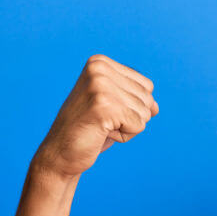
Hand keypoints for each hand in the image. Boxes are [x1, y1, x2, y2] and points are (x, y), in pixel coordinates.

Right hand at [32, 54, 158, 178]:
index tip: (105, 111)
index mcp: (100, 62)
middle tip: (102, 121)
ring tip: (101, 127)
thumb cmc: (89, 130)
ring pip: (145, 113)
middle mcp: (99, 68)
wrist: (61, 153)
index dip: (132, 106)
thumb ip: (136, 100)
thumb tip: (155, 107)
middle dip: (131, 118)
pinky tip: (101, 133)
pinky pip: (138, 125)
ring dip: (127, 127)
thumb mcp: (115, 109)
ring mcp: (100, 85)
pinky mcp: (103, 106)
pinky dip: (124, 136)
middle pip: (147, 98)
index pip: (146, 86)